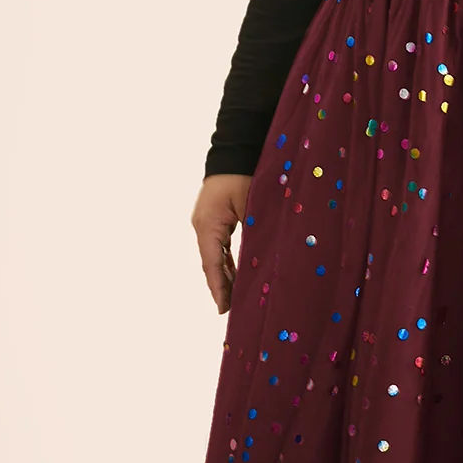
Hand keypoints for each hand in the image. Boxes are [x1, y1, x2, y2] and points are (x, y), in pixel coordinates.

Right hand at [192, 173, 252, 313]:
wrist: (235, 150)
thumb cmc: (244, 176)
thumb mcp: (252, 208)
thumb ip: (254, 237)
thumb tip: (260, 265)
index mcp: (208, 225)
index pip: (212, 264)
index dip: (219, 288)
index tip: (223, 310)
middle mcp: (203, 226)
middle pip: (212, 263)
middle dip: (221, 287)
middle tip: (230, 311)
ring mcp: (207, 222)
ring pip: (216, 256)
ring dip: (225, 275)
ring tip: (235, 299)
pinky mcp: (215, 218)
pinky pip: (220, 246)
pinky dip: (228, 261)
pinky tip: (237, 276)